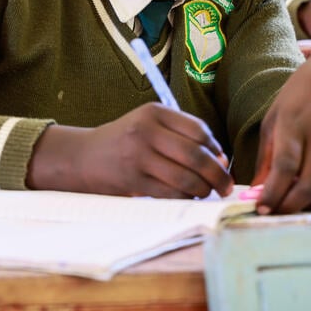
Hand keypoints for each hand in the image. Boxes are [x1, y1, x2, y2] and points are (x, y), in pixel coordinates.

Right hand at [27, 103, 232, 198]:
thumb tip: (219, 159)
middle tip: (226, 186)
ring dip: (203, 189)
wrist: (83, 156)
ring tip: (206, 193)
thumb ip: (180, 135)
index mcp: (154, 112)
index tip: (222, 162)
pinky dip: (185, 198)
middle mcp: (146, 131)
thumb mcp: (148, 125)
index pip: (198, 130)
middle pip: (196, 155)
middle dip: (217, 175)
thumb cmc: (124, 142)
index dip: (216, 149)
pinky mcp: (133, 179)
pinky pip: (170, 192)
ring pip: (185, 177)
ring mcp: (138, 155)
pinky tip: (187, 197)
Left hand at [252, 51, 310, 213]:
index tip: (260, 209)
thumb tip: (256, 192)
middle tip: (276, 214)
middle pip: (309, 187)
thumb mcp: (274, 119)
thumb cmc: (299, 98)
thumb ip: (266, 157)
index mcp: (295, 124)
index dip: (272, 194)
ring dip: (308, 205)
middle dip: (290, 208)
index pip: (285, 167)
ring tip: (292, 201)